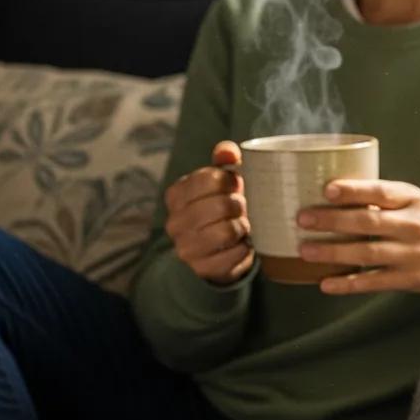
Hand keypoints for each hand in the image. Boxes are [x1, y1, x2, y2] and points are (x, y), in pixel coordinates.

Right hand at [164, 140, 253, 284]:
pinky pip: (235, 254)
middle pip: (220, 205)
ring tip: (241, 225)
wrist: (219, 252)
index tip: (236, 186)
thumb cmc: (222, 209)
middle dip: (238, 205)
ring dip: (242, 227)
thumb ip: (224, 162)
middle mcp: (175, 222)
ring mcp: (185, 247)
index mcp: (176, 195)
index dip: (230, 181)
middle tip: (241, 208)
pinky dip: (245, 248)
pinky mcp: (202, 268)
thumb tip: (228, 151)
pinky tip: (241, 244)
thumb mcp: (221, 184)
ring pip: (227, 231)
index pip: (208, 178)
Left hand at [297, 180, 419, 296]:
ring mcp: (411, 254)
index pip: (380, 192)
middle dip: (333, 221)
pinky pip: (374, 282)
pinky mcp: (408, 279)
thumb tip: (328, 193)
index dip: (353, 191)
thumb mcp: (412, 200)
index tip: (327, 190)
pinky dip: (348, 284)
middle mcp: (412, 226)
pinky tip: (326, 284)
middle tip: (303, 219)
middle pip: (369, 222)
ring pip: (368, 253)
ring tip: (306, 251)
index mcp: (412, 200)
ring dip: (334, 253)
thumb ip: (380, 197)